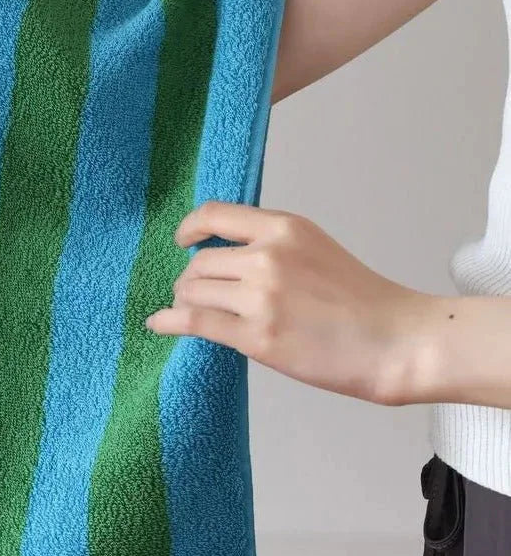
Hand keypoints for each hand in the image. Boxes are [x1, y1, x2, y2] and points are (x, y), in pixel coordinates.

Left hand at [144, 200, 439, 405]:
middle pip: (199, 262)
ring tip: (189, 311)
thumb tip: (221, 256)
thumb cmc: (362, 300)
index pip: (215, 215)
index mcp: (285, 228)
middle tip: (194, 293)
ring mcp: (261, 297)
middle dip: (190, 279)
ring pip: (192, 291)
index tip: (182, 240)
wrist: (396, 340)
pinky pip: (194, 322)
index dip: (190, 228)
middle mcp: (269, 256)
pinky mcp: (257, 336)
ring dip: (184, 301)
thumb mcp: (315, 249)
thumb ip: (271, 246)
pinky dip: (169, 321)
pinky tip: (159, 324)